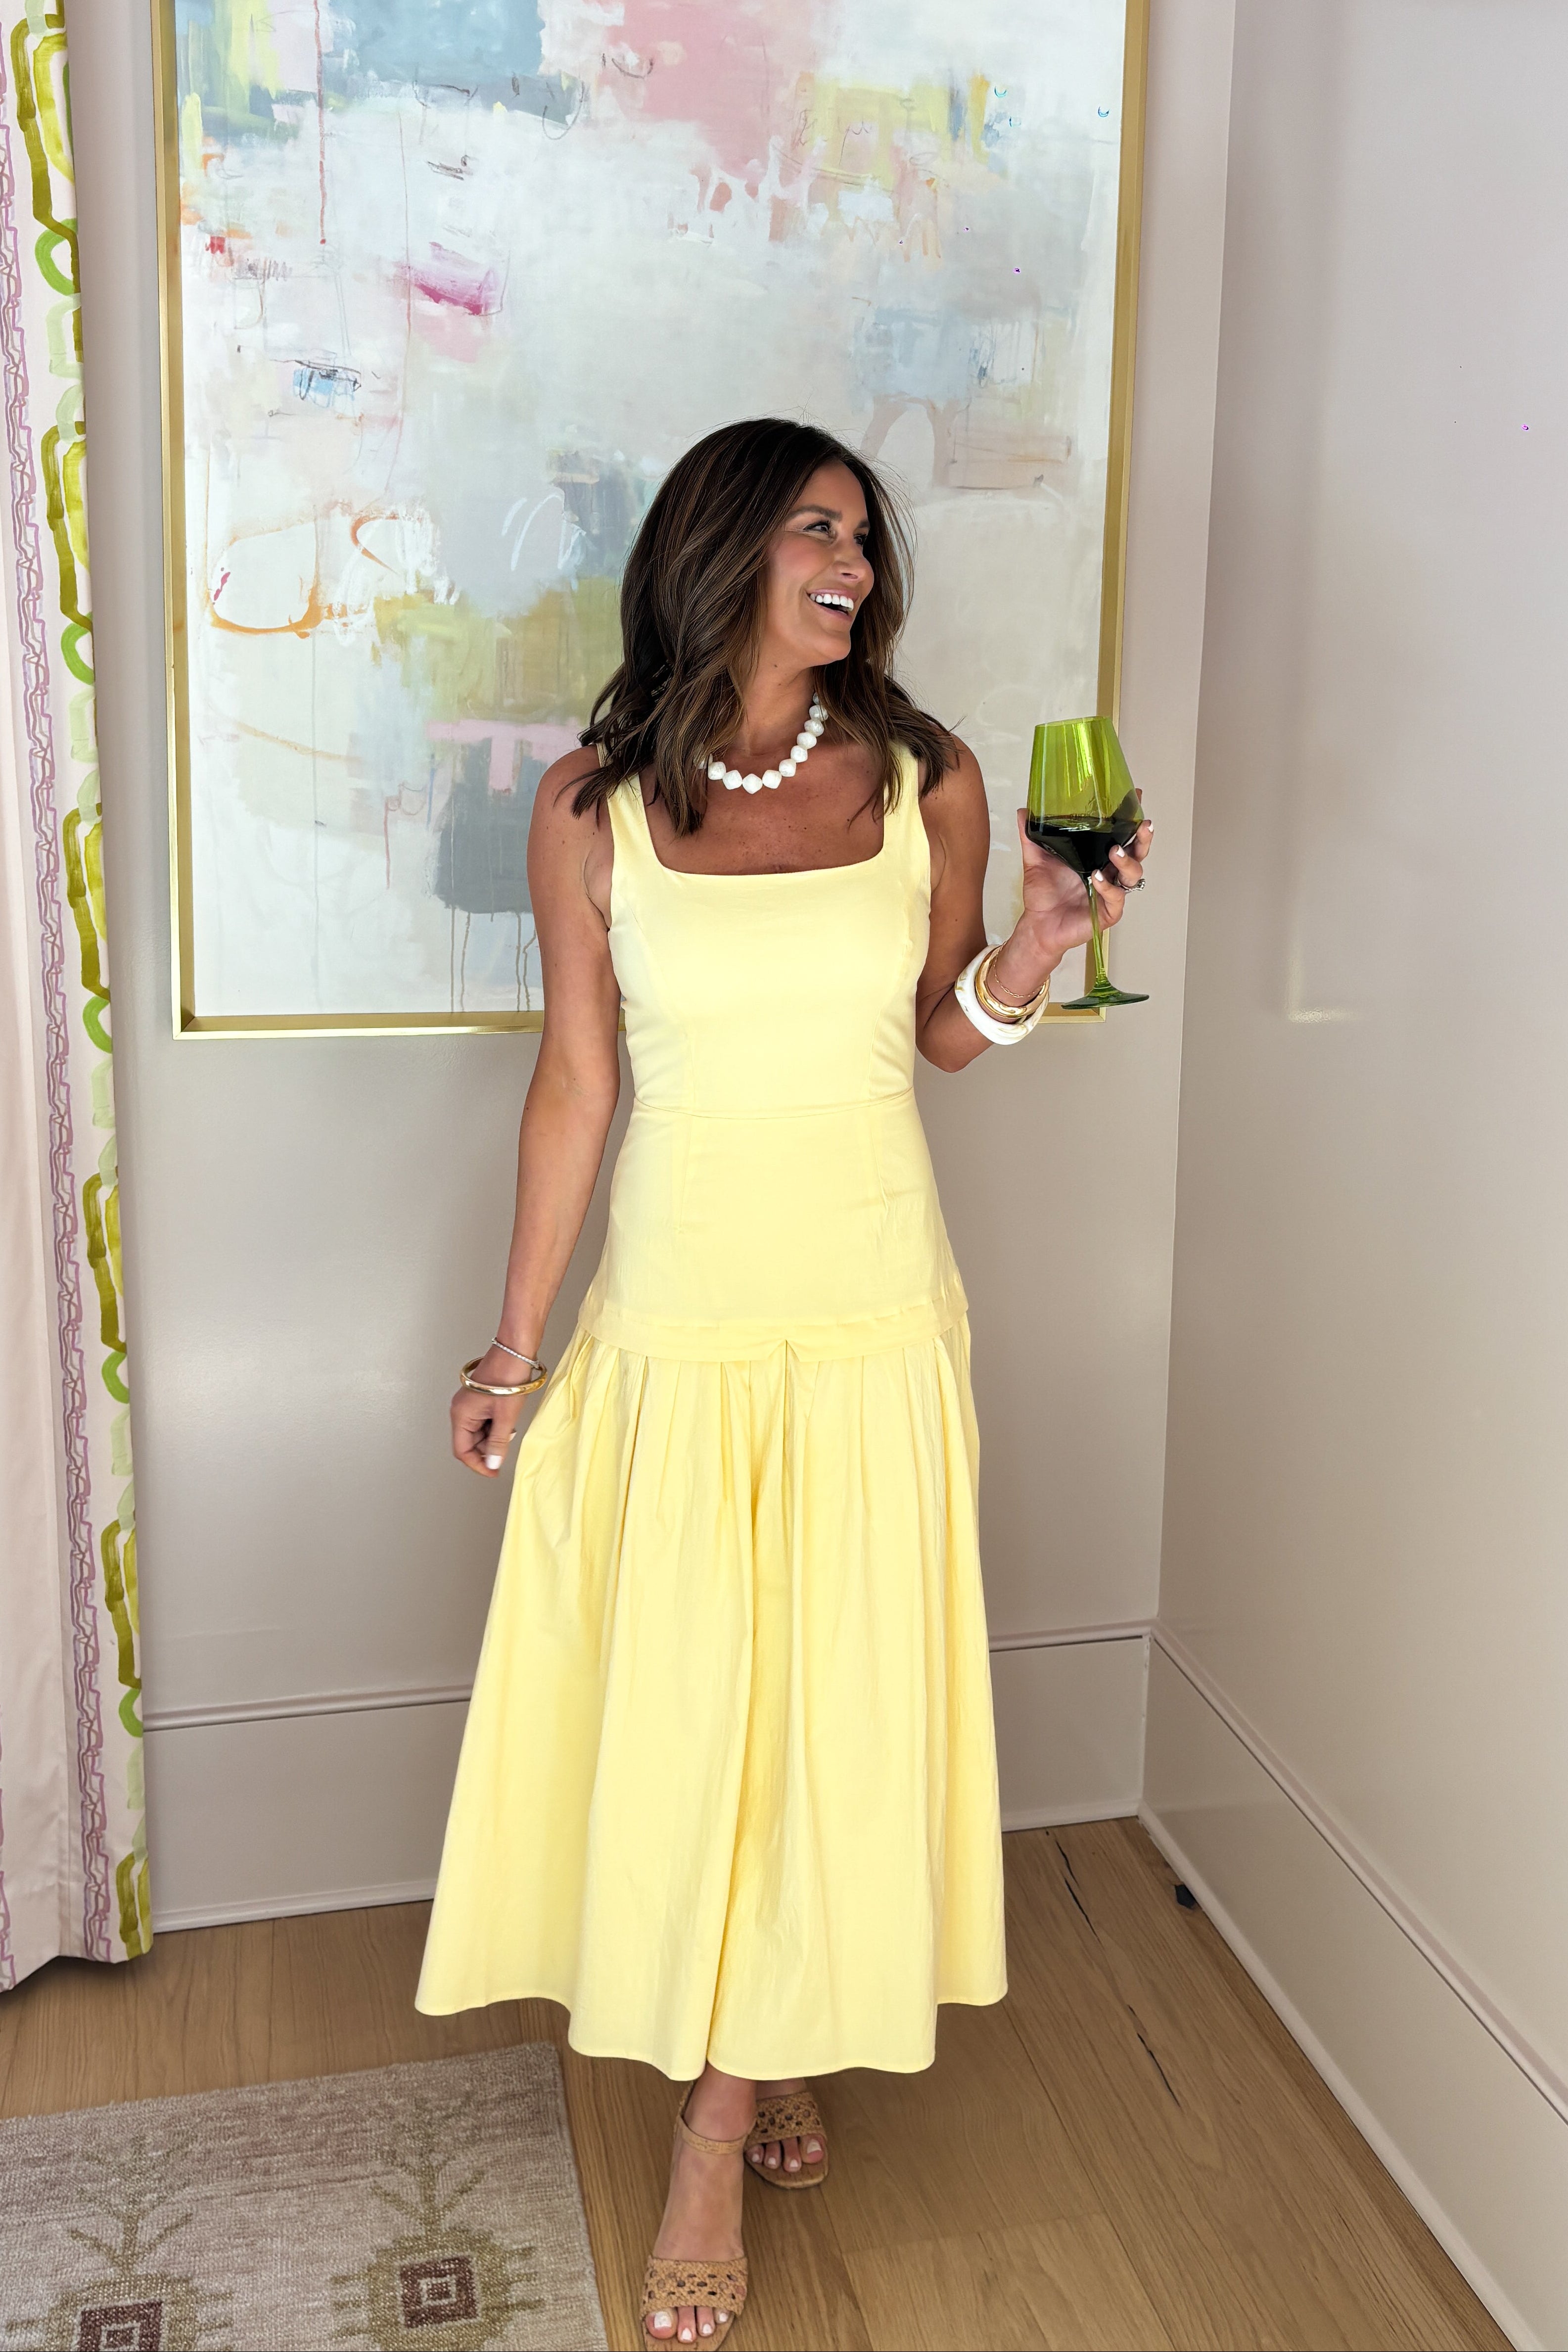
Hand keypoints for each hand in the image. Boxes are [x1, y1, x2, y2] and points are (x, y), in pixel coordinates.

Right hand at [451, 1344, 537, 1477]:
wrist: (515, 1350)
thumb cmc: (508, 1376)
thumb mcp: (505, 1416)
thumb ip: (498, 1443)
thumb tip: (492, 1464)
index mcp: (461, 1414)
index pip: (462, 1450)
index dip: (478, 1464)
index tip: (494, 1472)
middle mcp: (461, 1409)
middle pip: (469, 1442)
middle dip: (488, 1447)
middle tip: (506, 1444)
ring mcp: (469, 1403)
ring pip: (478, 1431)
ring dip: (493, 1435)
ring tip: (509, 1425)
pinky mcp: (479, 1398)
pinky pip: (484, 1420)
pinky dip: (495, 1424)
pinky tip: (507, 1418)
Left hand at [991, 807, 1152, 995]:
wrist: (1037, 923)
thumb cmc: (1043, 893)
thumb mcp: (1035, 859)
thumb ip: (1031, 835)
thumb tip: (1024, 810)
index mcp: (1098, 856)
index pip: (1121, 834)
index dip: (1132, 818)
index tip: (1138, 797)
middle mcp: (1110, 872)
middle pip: (1137, 853)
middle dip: (1143, 838)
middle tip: (1143, 825)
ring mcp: (1111, 892)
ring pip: (1133, 875)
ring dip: (1128, 861)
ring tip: (1115, 852)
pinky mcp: (1108, 912)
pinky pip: (1116, 898)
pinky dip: (1108, 887)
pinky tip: (1097, 878)